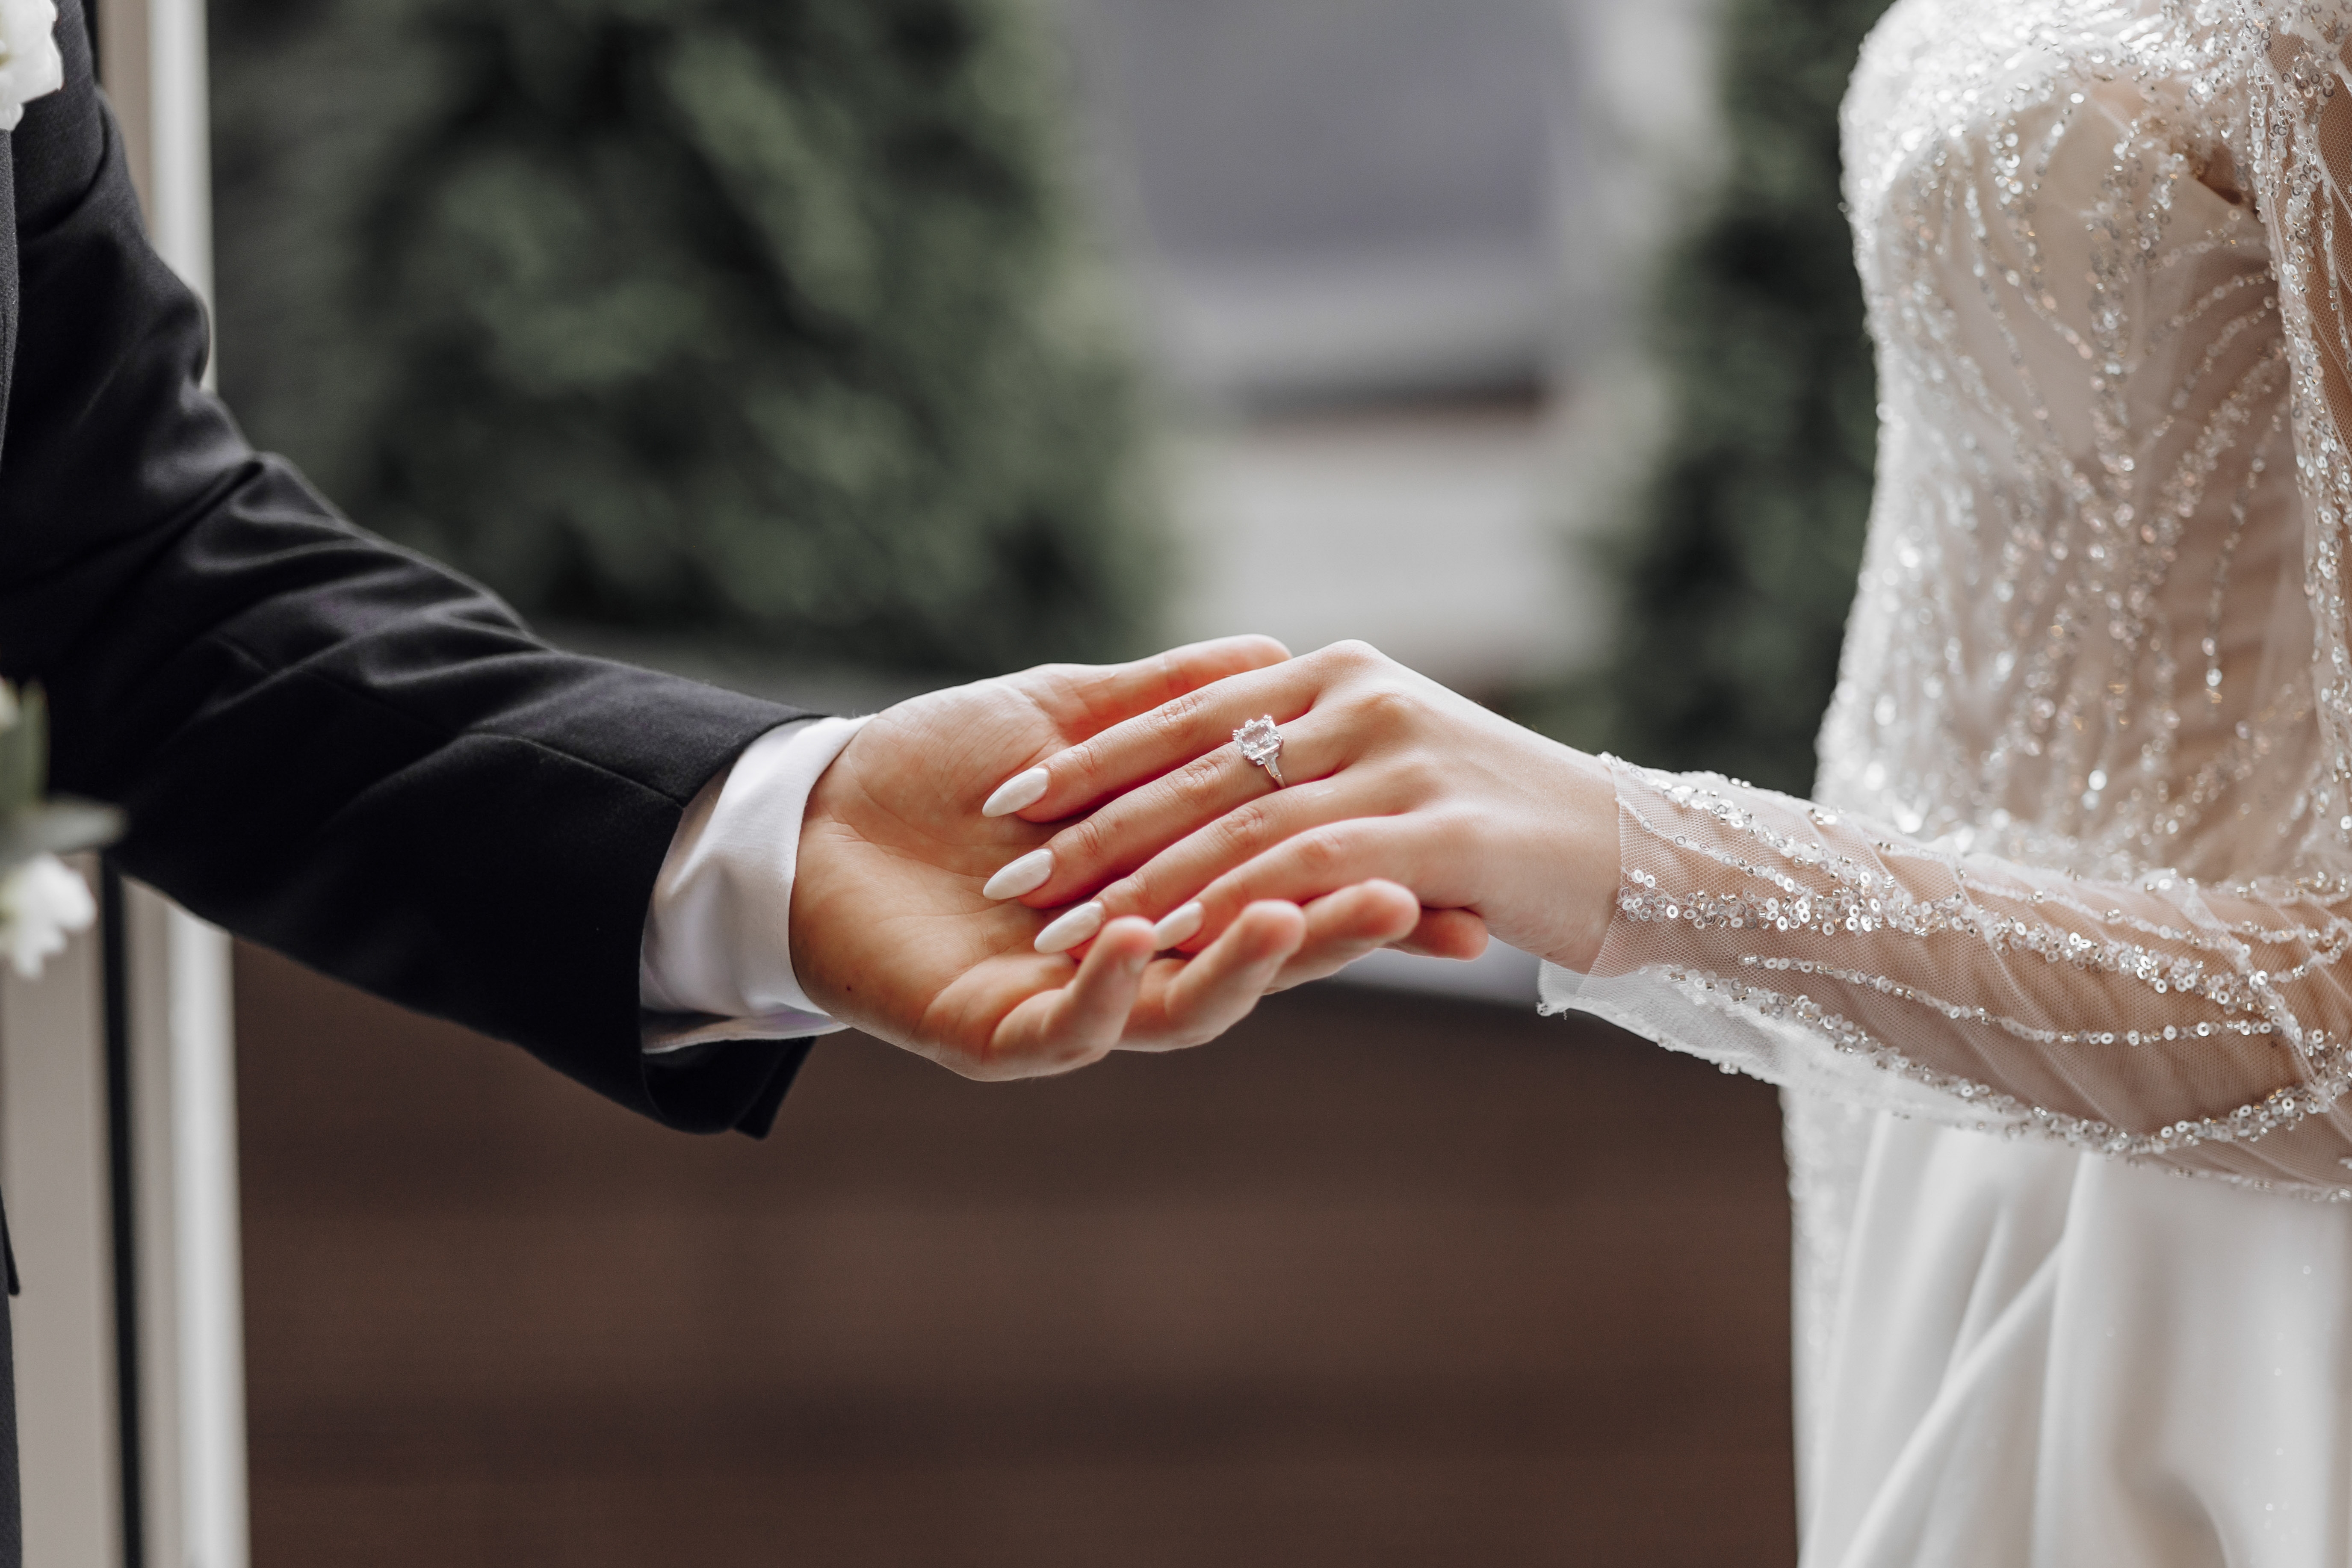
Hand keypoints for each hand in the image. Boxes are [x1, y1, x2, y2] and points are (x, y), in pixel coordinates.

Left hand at [787, 636, 1438, 1078]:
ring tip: (1293, 923)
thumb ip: (1170, 701)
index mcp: (1167, 890)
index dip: (1365, 883)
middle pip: (1255, 948)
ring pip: (1180, 1000)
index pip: (1287, 879)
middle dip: (1332, 932)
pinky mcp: (1002, 1037)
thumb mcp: (1070, 709)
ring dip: (1235, 965)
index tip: (1458, 874)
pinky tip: (1136, 937)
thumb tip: (1275, 658)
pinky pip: (1073, 1025)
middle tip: (1415, 910)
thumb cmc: (937, 763)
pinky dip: (1108, 983)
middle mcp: (1135, 952)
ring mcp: (1074, 1001)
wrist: (807, 817)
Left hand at [967, 640, 1620, 970]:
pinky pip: (1308, 871)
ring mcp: (1401, 764)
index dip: (1095, 755)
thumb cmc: (1520, 818)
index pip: (1190, 715)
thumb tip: (1216, 777)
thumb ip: (1313, 757)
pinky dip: (1230, 906)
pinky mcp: (1438, 836)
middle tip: (1005, 870)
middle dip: (1094, 824)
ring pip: (1241, 822)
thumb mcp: (1398, 768)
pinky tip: (1161, 941)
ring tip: (1055, 920)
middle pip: (1197, 766)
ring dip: (1142, 877)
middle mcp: (1362, 703)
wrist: (1656, 855)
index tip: (1008, 793)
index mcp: (1340, 678)